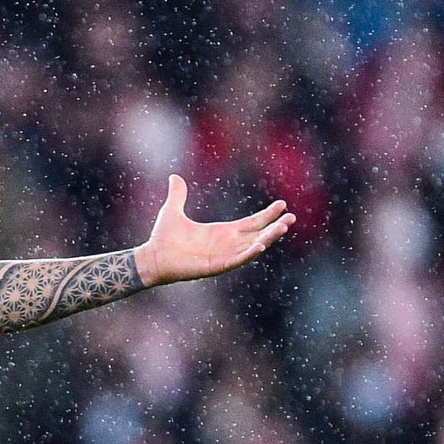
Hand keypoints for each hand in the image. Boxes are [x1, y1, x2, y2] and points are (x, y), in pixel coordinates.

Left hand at [134, 175, 294, 285]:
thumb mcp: (173, 211)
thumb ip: (178, 195)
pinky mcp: (215, 266)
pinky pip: (236, 260)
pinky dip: (248, 253)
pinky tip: (260, 245)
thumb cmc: (163, 238)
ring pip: (252, 247)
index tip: (282, 204)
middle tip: (292, 218)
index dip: (267, 215)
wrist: (152, 257)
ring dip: (268, 238)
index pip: (251, 222)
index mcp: (222, 232)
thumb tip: (174, 177)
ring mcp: (222, 256)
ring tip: (283, 228)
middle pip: (258, 234)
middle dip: (275, 227)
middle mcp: (226, 244)